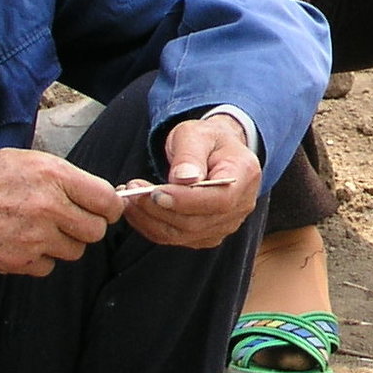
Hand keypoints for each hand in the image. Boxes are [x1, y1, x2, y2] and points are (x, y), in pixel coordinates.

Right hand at [0, 149, 123, 276]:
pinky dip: (38, 259)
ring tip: (37, 229)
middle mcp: (49, 206)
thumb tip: (91, 193)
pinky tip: (19, 243)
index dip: (109, 206)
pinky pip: (47, 267)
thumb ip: (59, 177)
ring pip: (74, 251)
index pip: (107, 200)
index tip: (101, 208)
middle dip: (86, 227)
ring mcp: (34, 237)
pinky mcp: (17, 261)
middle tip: (68, 220)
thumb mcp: (21, 160)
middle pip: (96, 231)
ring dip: (62, 243)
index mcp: (53, 174)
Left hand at [122, 113, 262, 246]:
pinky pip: (175, 238)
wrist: (214, 152)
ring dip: (150, 219)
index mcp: (244, 176)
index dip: (187, 201)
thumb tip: (182, 179)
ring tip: (128, 198)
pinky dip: (151, 226)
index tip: (156, 192)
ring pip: (182, 234)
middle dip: (159, 209)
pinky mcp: (206, 235)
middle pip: (197, 222)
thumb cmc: (206, 139)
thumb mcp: (196, 134)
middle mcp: (240, 206)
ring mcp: (224, 225)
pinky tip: (136, 210)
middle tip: (131, 191)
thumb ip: (189, 154)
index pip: (220, 200)